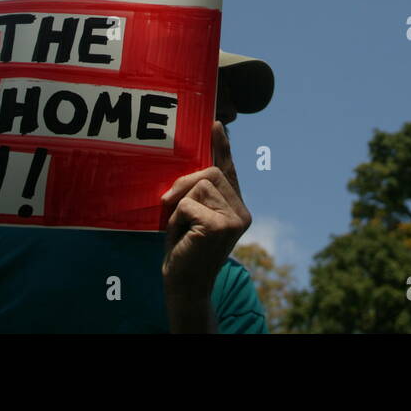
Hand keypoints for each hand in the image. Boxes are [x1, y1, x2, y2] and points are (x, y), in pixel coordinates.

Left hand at [161, 121, 251, 304]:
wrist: (185, 286)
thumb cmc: (184, 250)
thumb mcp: (192, 217)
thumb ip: (197, 195)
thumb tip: (192, 168)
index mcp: (237, 208)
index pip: (229, 170)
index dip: (222, 146)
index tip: (216, 124)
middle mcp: (241, 212)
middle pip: (209, 172)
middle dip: (183, 184)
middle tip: (168, 205)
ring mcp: (234, 218)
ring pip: (198, 186)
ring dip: (179, 206)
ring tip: (181, 229)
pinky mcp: (220, 225)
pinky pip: (188, 204)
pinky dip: (176, 218)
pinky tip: (182, 236)